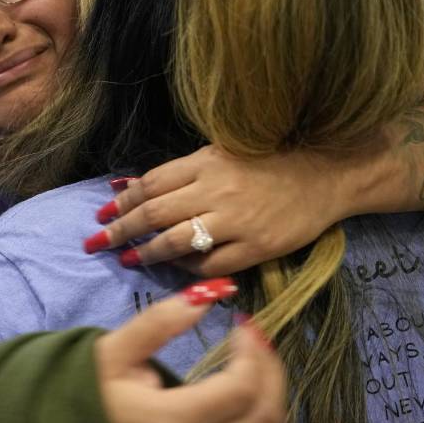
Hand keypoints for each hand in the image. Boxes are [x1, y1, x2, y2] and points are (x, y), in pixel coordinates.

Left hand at [89, 145, 356, 275]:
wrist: (326, 175)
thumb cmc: (268, 162)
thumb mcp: (221, 153)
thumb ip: (179, 172)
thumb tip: (127, 186)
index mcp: (206, 162)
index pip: (151, 184)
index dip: (122, 201)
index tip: (101, 214)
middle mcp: (217, 190)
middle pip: (155, 213)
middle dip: (120, 229)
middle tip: (97, 243)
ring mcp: (237, 221)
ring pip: (178, 242)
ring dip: (147, 252)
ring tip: (129, 258)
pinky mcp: (257, 247)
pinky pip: (211, 264)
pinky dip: (187, 269)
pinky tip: (174, 267)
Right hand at [96, 291, 284, 422]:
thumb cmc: (84, 396)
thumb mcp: (113, 352)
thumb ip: (161, 321)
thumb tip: (210, 293)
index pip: (241, 387)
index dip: (254, 352)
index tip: (245, 326)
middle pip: (262, 417)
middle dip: (271, 374)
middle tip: (259, 345)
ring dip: (273, 409)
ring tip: (261, 376)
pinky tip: (255, 418)